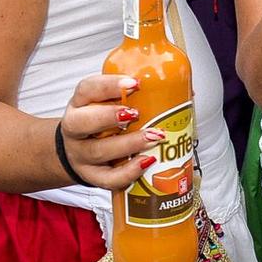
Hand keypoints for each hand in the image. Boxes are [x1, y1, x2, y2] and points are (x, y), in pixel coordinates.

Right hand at [58, 74, 163, 189]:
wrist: (79, 150)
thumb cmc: (103, 122)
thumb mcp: (109, 104)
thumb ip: (137, 97)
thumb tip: (187, 94)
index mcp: (81, 103)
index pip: (87, 89)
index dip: (108, 85)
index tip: (135, 83)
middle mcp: (74, 128)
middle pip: (82, 122)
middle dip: (109, 117)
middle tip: (136, 113)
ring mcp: (80, 154)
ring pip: (98, 151)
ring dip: (128, 144)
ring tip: (155, 137)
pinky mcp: (90, 176)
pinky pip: (107, 178)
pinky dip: (128, 172)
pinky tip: (147, 162)